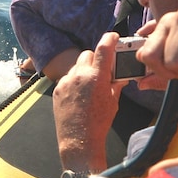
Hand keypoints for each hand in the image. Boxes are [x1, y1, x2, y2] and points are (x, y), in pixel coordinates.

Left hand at [53, 32, 122, 170]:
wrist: (79, 140)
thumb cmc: (99, 123)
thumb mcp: (113, 102)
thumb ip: (115, 85)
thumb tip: (120, 77)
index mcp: (97, 77)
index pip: (104, 49)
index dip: (109, 39)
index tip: (113, 36)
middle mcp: (80, 76)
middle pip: (87, 54)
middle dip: (95, 59)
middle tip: (101, 71)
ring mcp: (66, 82)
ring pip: (76, 66)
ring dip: (83, 71)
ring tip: (89, 88)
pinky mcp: (57, 89)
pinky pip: (67, 78)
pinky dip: (74, 82)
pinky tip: (78, 96)